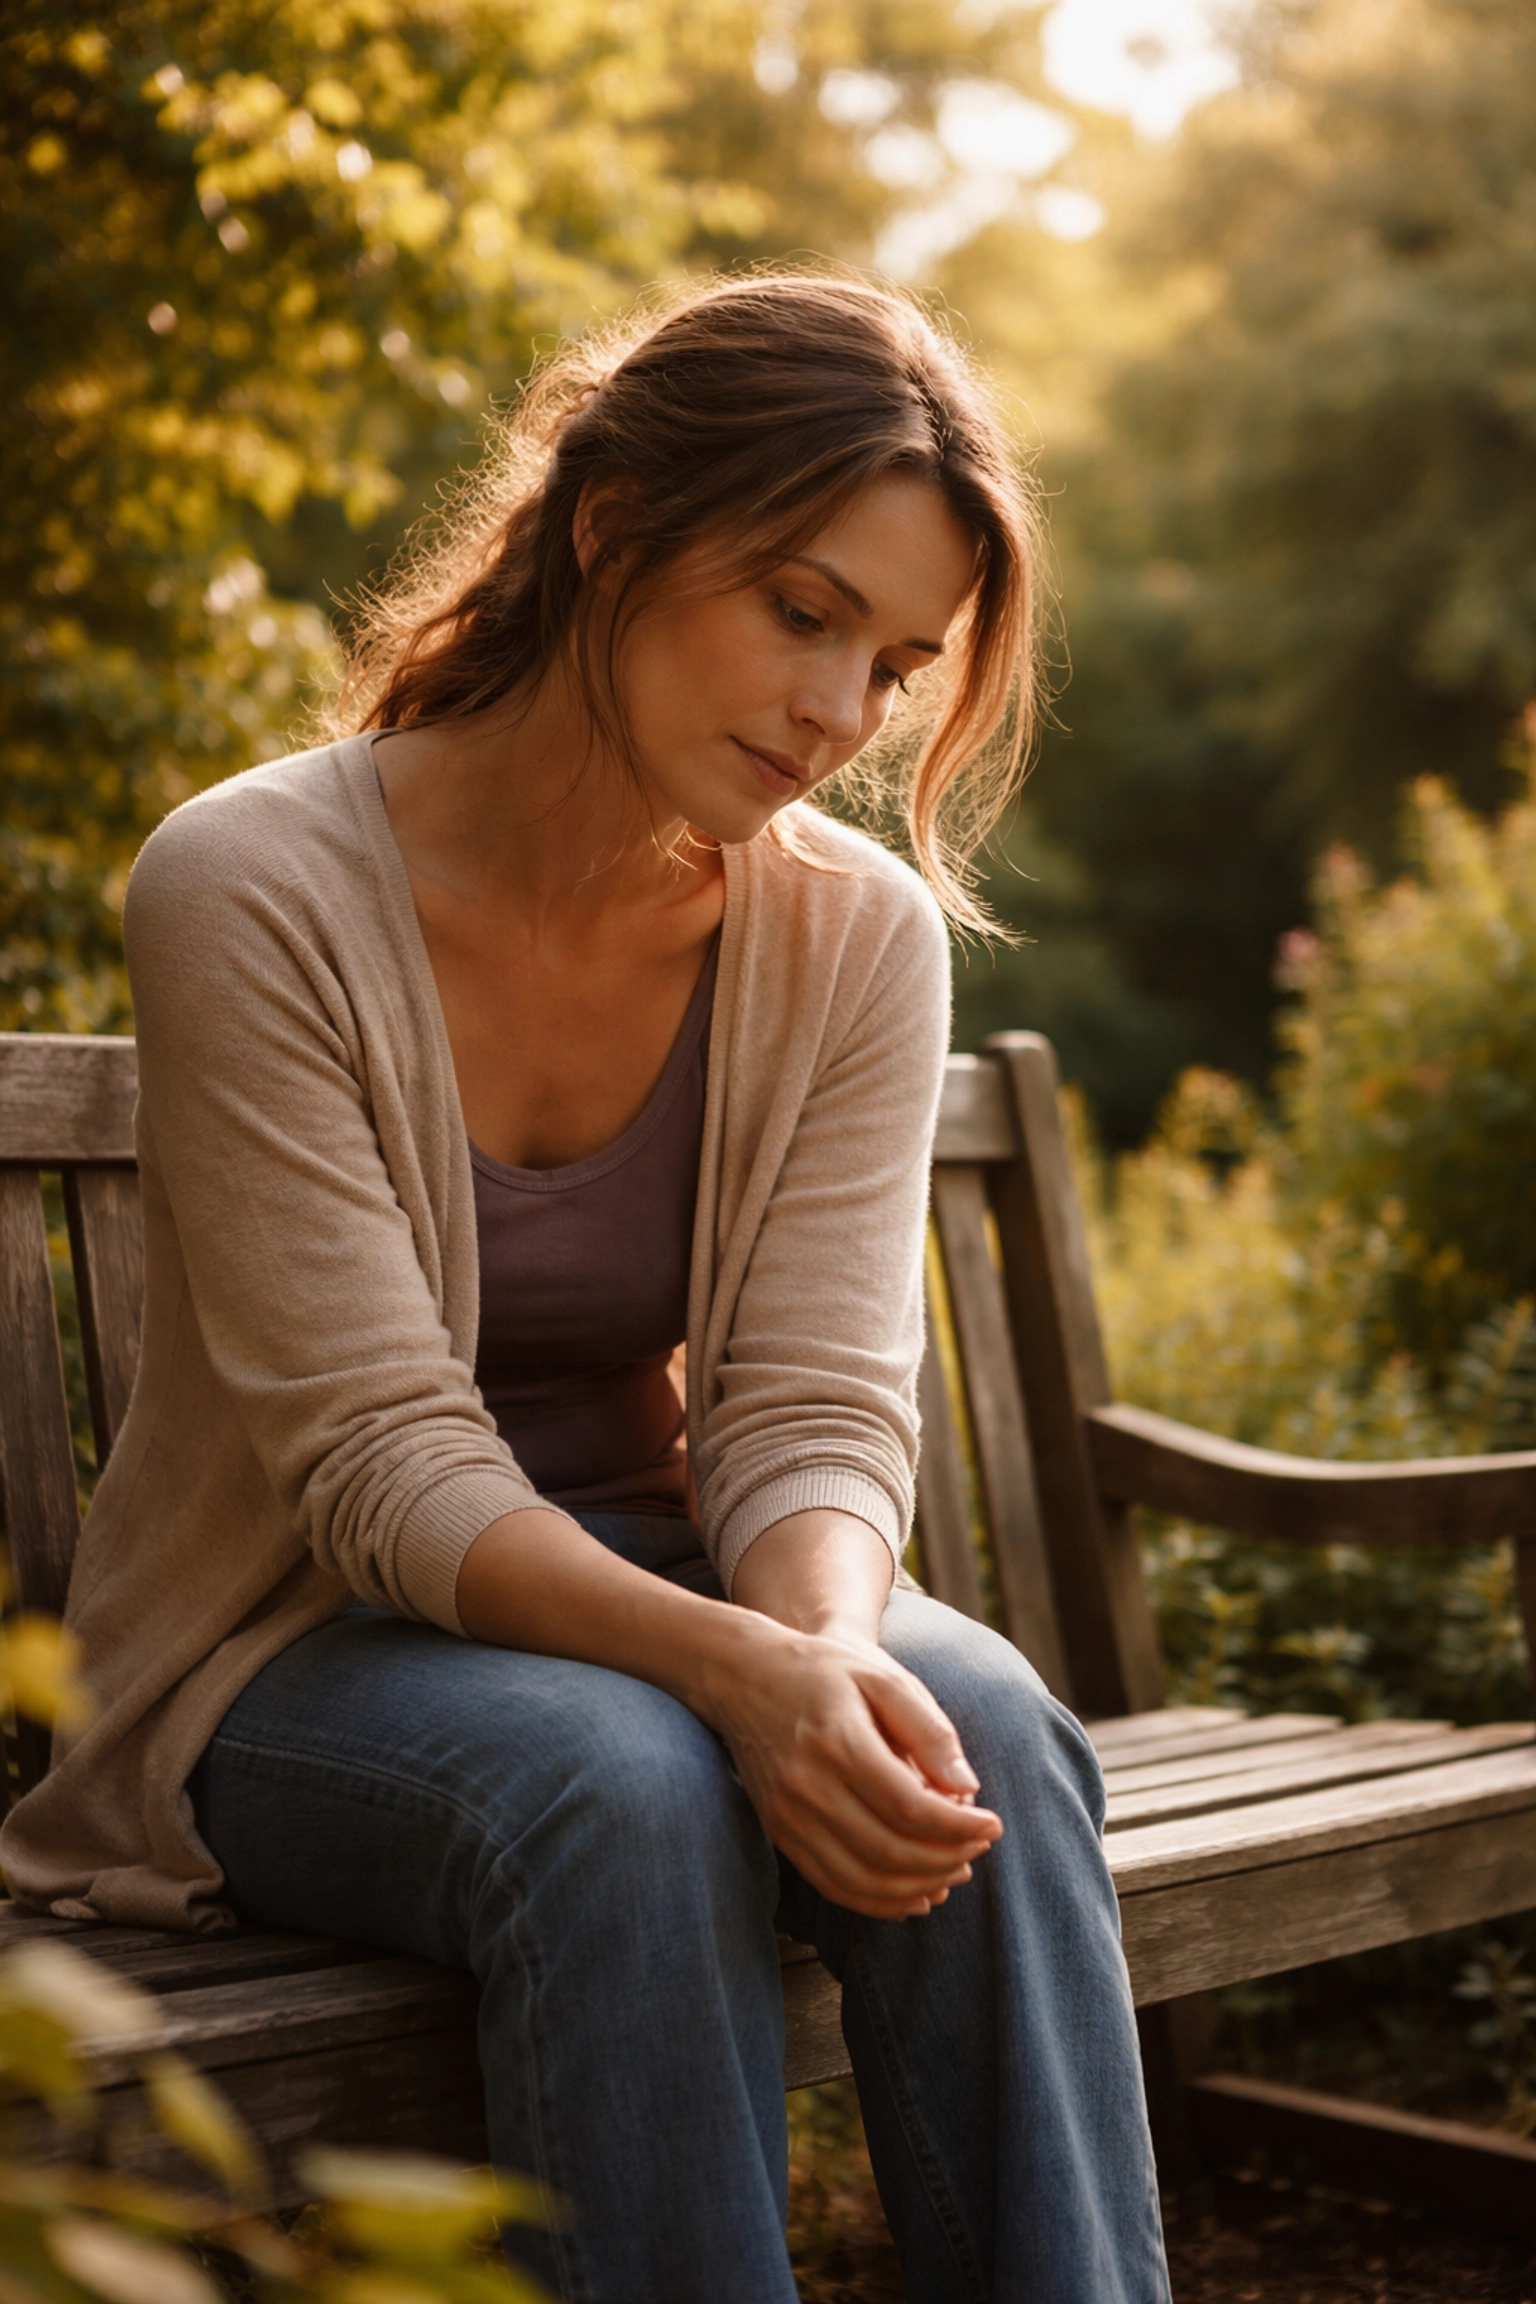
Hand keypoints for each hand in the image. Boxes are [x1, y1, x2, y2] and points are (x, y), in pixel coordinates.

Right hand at [700, 1622, 1001, 1919]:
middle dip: (946, 1860)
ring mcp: (787, 1815)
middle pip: (889, 1851)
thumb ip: (929, 1731)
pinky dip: (878, 1901)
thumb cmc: (825, 1671)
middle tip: (979, 1850)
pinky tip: (914, 1896)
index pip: (910, 1808)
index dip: (960, 1828)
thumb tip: (968, 1790)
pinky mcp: (778, 1832)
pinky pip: (833, 1885)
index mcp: (839, 1741)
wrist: (744, 1675)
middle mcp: (807, 1786)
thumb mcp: (884, 1677)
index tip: (993, 1826)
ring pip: (862, 1879)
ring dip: (917, 1888)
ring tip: (954, 1872)